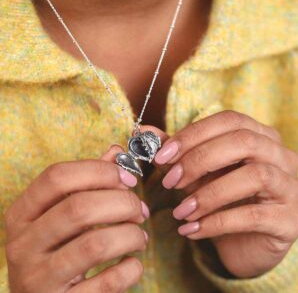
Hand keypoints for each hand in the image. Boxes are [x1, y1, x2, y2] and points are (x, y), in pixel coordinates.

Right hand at [4, 146, 148, 292]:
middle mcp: (23, 244)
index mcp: (22, 214)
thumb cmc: (57, 248)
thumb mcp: (62, 214)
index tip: (128, 178)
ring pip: (96, 243)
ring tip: (140, 236)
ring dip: (131, 234)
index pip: (57, 176)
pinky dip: (131, 268)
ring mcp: (38, 278)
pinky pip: (108, 282)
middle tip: (140, 210)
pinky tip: (133, 263)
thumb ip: (88, 181)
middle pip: (80, 207)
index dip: (99, 171)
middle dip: (123, 203)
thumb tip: (115, 152)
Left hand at [155, 110, 297, 277]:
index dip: (192, 135)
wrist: (244, 242)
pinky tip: (191, 230)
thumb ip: (175, 152)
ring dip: (208, 193)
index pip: (228, 121)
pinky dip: (216, 222)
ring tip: (180, 211)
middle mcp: (282, 156)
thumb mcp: (197, 172)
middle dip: (199, 160)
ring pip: (254, 175)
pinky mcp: (291, 219)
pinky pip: (253, 216)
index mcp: (260, 136)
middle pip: (243, 142)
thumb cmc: (221, 199)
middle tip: (170, 181)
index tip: (161, 156)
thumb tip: (144, 132)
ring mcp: (291, 186)